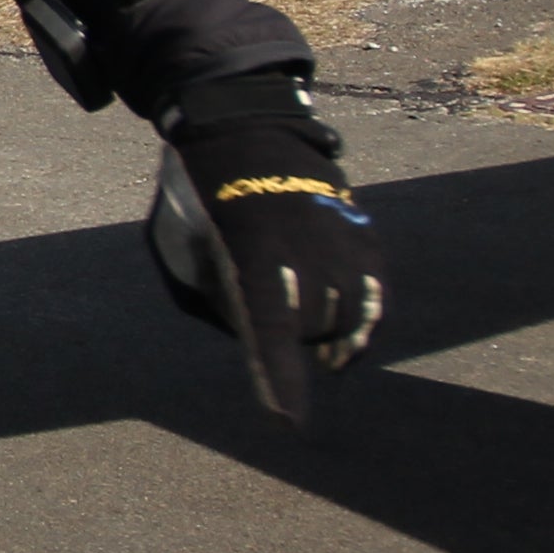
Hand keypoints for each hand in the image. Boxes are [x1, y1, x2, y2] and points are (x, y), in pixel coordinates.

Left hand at [147, 73, 384, 429]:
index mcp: (251, 248)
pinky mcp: (364, 234)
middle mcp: (305, 244)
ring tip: (309, 336)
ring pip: (347, 320)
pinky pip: (375, 300)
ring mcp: (341, 237)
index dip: (278, 377)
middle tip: (272, 327)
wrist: (243, 129)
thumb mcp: (179, 249)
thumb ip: (212, 304)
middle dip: (293, 345)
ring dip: (327, 338)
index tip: (287, 423)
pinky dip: (362, 328)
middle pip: (311, 330)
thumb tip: (257, 345)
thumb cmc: (200, 201)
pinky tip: (348, 346)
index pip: (269, 326)